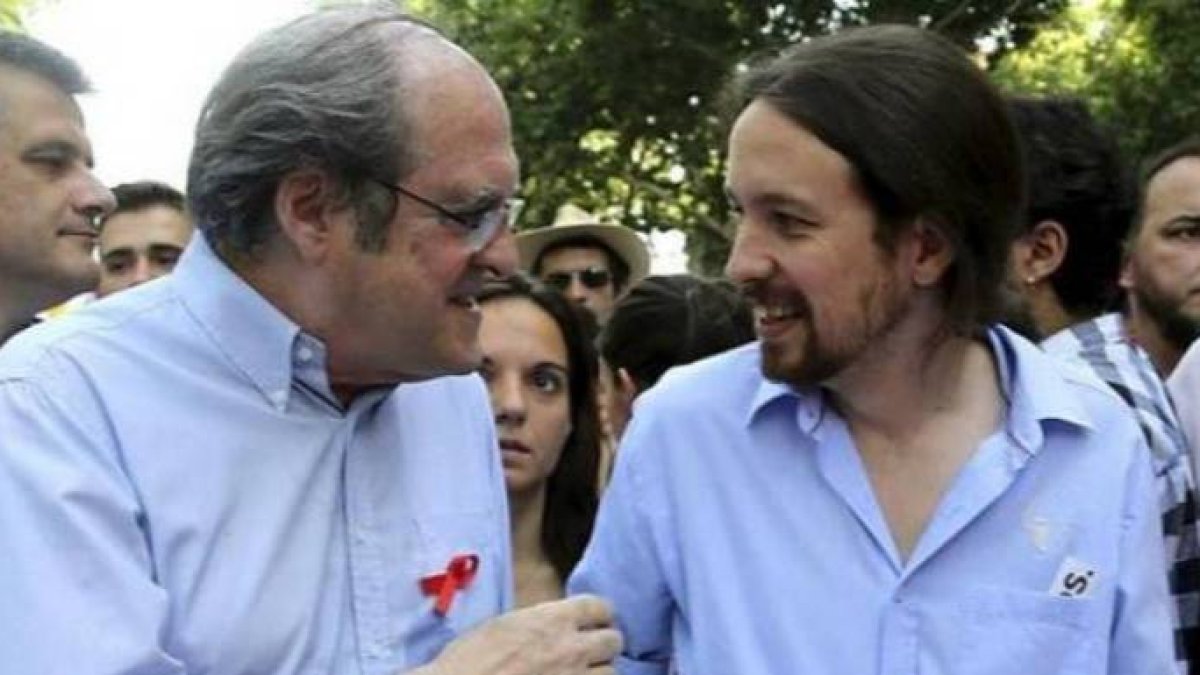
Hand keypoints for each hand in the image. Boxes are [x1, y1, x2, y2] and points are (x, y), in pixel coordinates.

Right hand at [416, 594, 621, 674]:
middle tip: (590, 651)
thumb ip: (536, 623)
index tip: (593, 621)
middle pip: (613, 640)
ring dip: (598, 673)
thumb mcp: (502, 626)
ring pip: (611, 673)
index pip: (599, 607)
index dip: (598, 614)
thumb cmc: (468, 661)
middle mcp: (571, 648)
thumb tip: (551, 625)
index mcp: (552, 620)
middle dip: (604, 645)